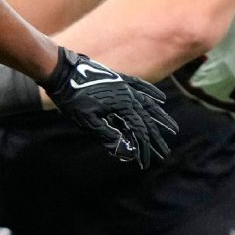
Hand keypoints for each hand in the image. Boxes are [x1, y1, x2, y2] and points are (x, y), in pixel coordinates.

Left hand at [44, 48, 176, 167]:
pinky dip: (152, 93)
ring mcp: (125, 86)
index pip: (138, 131)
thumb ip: (106, 135)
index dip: (143, 149)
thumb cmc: (72, 99)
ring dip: (160, 117)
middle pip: (147, 120)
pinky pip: (141, 87)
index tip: (146, 163)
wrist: (63, 72)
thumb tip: (123, 151)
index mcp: (122, 106)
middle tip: (164, 152)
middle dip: (156, 138)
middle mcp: (128, 95)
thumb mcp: (86, 121)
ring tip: (171, 127)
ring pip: (148, 104)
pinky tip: (160, 99)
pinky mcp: (119, 79)